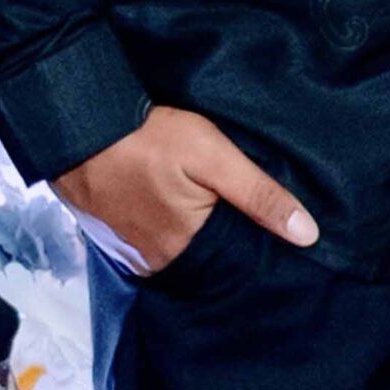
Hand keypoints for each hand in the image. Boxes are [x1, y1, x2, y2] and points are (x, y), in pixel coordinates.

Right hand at [52, 105, 318, 274]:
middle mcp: (160, 261)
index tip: (279, 226)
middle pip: (210, 256)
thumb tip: (308, 236)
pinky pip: (159, 239)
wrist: (81, 127)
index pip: (237, 259)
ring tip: (219, 206)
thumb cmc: (149, 138)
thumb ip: (259, 195)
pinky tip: (184, 205)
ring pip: (185, 248)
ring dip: (201, 232)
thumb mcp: (214, 156)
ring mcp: (136, 251)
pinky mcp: (120, 236)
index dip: (258, 241)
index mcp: (186, 249)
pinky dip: (174, 227)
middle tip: (247, 208)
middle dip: (230, 237)